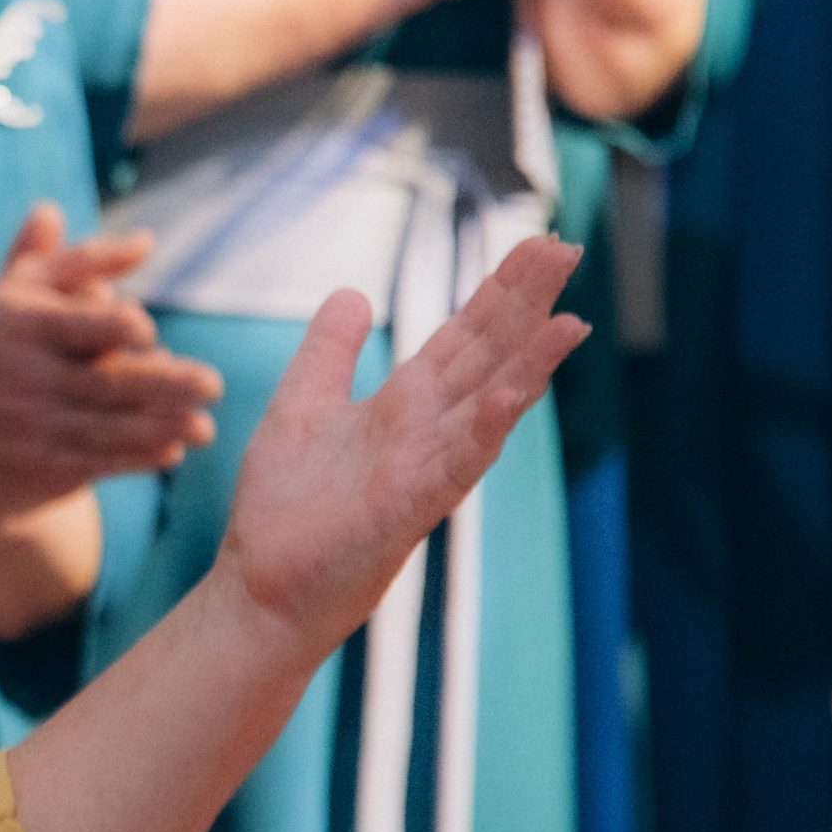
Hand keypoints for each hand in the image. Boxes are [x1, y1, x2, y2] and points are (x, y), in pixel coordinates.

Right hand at [0, 203, 222, 497]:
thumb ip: (81, 259)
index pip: (73, 325)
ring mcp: (26, 420)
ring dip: (156, 430)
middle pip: (99, 382)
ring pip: (101, 429)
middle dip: (159, 386)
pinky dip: (130, 458)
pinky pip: (88, 460)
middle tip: (213, 384)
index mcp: (20, 322)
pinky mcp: (30, 456)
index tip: (147, 329)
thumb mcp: (17, 285)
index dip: (110, 327)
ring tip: (204, 428)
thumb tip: (147, 242)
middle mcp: (22, 373)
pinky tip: (169, 451)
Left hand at [209, 239, 588, 654]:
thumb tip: (352, 292)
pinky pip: (460, 458)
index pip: (464, 338)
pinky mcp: (412, 505)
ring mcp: (427, 468)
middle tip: (567, 247)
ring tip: (570, 316)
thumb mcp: (301, 405)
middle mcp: (427, 432)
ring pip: (489, 404)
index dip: (498, 292)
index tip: (537, 244)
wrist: (260, 587)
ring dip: (527, 362)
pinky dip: (490, 423)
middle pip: (486, 356)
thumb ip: (330, 351)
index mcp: (404, 407)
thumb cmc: (285, 509)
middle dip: (524, 304)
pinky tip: (520, 390)